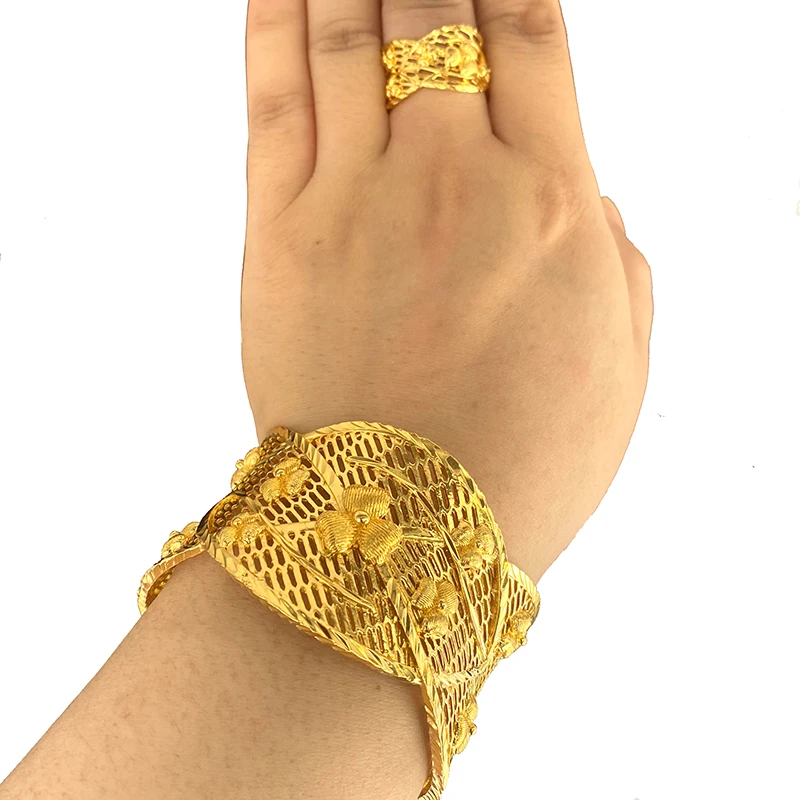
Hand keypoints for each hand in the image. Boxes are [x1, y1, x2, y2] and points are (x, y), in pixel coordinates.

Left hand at [239, 0, 651, 582]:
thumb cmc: (521, 464)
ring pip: (352, 35)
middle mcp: (454, 181)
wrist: (402, 538)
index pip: (532, 35)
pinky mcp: (280, 236)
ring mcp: (358, 201)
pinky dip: (275, 24)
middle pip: (439, 14)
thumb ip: (615, 263)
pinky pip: (276, 100)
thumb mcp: (619, 367)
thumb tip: (588, 201)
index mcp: (552, 206)